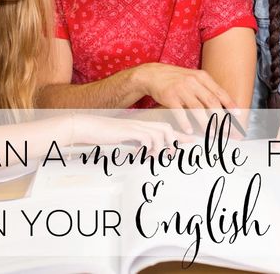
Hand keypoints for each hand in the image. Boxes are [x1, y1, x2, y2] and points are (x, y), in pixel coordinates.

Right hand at [73, 114, 188, 153]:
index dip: (179, 135)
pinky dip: (146, 149)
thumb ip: (138, 143)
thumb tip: (149, 153)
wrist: (88, 127)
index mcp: (142, 125)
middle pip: (166, 128)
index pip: (166, 128)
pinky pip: (146, 139)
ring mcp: (135, 126)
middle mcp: (141, 123)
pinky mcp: (128, 131)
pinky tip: (138, 154)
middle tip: (171, 155)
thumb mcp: (125, 139)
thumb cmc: (105, 134)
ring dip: (159, 148)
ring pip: (159, 134)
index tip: (191, 141)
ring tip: (153, 157)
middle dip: (174, 141)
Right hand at [136, 63, 236, 132]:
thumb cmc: (177, 79)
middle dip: (221, 117)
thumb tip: (224, 103)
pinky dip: (185, 122)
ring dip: (206, 123)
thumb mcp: (194, 78)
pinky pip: (179, 112)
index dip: (230, 104)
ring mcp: (181, 89)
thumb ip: (207, 88)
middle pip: (211, 101)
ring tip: (212, 133)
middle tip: (227, 130)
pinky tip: (190, 131)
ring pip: (197, 108)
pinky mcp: (169, 96)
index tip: (238, 115)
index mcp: (202, 77)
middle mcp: (193, 81)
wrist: (154, 74)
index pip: (219, 92)